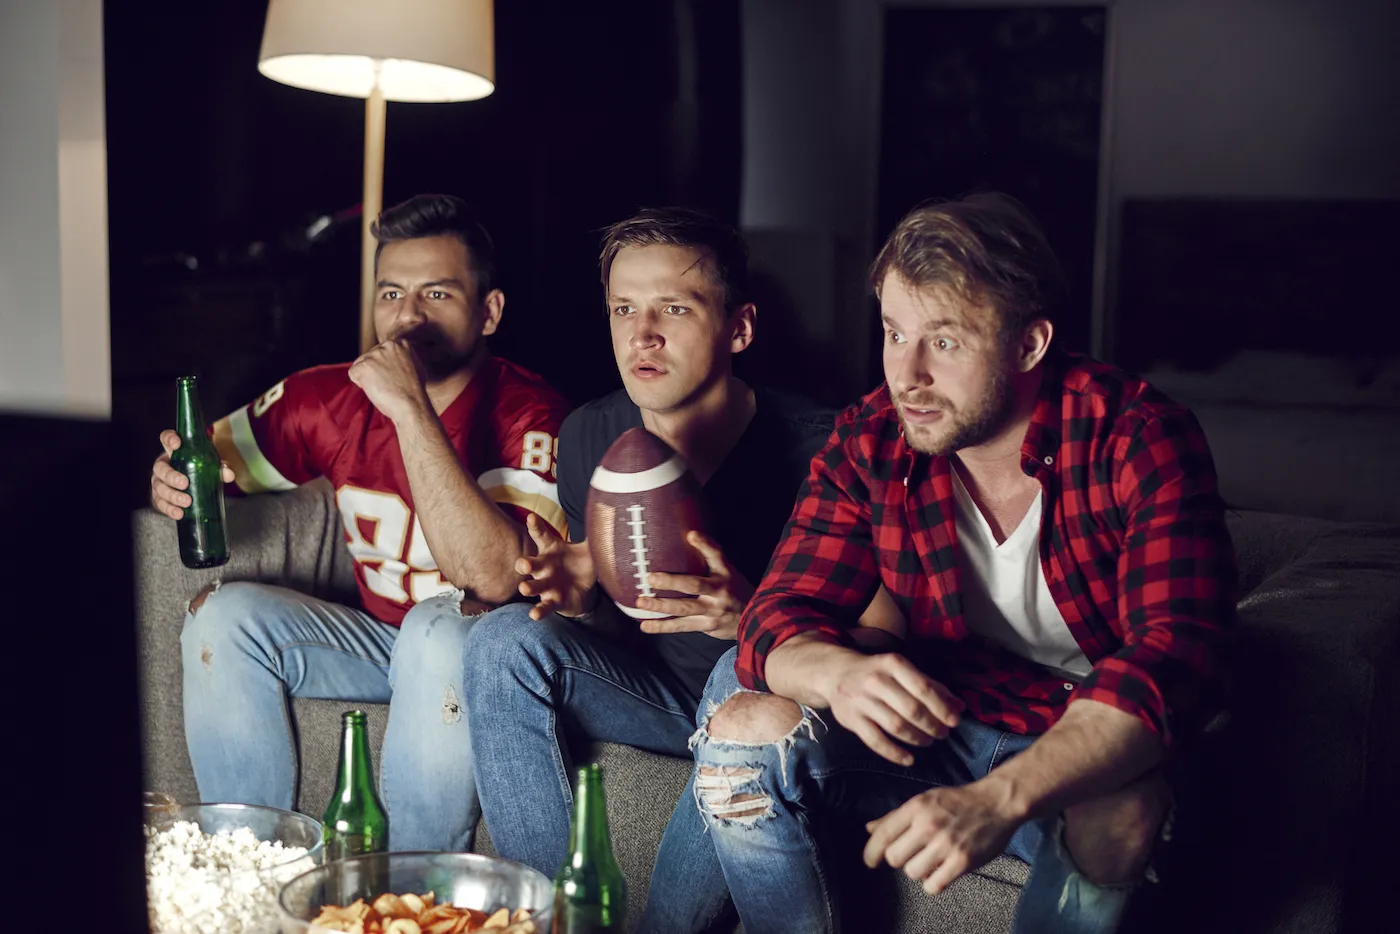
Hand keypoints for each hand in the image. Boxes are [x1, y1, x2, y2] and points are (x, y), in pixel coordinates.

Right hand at [150, 430, 233, 519]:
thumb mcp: (212, 466)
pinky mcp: (160, 498)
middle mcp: (163, 465)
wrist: (197, 485)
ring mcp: (159, 482)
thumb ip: (221, 467)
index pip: (165, 438)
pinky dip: (169, 509)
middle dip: (171, 476)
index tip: (177, 444)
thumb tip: (229, 474)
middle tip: (185, 483)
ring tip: (187, 502)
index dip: (169, 438)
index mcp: (173, 451)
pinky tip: (179, 513)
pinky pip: (160, 503)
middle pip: (160, 468)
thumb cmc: (202, 469)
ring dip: (172, 495)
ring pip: (159, 488)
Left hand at [348, 338, 430, 423]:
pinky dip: (361, 384)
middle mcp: (387, 345)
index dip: (385, 368)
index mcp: (400, 343)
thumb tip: (394, 360)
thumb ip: (402, 358)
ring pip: (361, 364)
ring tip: (384, 387)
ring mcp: (375, 354)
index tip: (394, 378)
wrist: (412, 405)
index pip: (382, 352)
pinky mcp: (364, 365)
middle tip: (389, 384)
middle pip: (370, 357)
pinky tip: (376, 389)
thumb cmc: (414, 392)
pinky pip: (353, 374)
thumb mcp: (415, 367)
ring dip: (368, 378)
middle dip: (376, 371)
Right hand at [515, 514, 596, 619]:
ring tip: (524, 589)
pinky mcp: (552, 601)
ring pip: (534, 586)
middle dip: (525, 564)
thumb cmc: (580, 566)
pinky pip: (543, 606)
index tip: (532, 517)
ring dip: (529, 587)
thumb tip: (606, 518)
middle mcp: (544, 567)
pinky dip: (539, 611)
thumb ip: (594, 537)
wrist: (584, 591)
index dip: (535, 526)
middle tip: (523, 564)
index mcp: (551, 550)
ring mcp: (546, 585)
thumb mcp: (588, 550)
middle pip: (531, 563)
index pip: (540, 535)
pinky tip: (534, 615)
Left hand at [634, 531, 752, 639]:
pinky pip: (682, 626)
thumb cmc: (733, 589)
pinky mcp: (707, 626)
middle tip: (649, 578)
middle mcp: (720, 592)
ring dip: (661, 607)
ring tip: (641, 603)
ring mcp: (713, 611)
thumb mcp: (727, 571)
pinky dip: (663, 626)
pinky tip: (645, 626)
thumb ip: (709, 556)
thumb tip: (688, 534)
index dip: (705, 544)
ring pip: (684, 609)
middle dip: (671, 582)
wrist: (753, 619)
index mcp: (725, 573)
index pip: (716, 555)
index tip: (691, 534)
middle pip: (694, 585)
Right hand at [825, 653, 963, 765]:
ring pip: (896, 726)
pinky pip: (876, 741)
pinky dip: (895, 753)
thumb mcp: (903, 670)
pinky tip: (909, 759)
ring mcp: (862, 701)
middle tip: (942, 734)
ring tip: (928, 741)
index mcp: (893, 664)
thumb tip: (960, 707)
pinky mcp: (852, 720)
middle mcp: (876, 681)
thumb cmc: (878, 672)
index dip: (942, 707)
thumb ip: (932, 687)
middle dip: (932, 725)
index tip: (954, 721)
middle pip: (911, 709)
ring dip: (917, 738)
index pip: (923, 688)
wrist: (836, 673)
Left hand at [863, 781, 1019, 895]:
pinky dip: (933, 882)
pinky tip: (940, 871)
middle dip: (899, 860)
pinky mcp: (962, 861)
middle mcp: (928, 825)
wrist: (996, 802)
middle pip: (894, 857)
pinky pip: (933, 885)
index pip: (883, 834)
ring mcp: (946, 844)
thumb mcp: (924, 800)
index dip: (871, 852)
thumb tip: (869, 828)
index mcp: (916, 807)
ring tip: (929, 860)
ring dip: (918, 870)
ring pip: (912, 872)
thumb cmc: (957, 801)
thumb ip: (896, 816)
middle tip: (911, 855)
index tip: (870, 862)